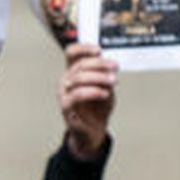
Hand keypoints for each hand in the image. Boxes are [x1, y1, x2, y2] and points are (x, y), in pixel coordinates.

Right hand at [58, 43, 115, 160]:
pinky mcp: (66, 106)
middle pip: (79, 64)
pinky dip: (93, 91)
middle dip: (100, 64)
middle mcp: (66, 80)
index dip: (83, 48)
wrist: (94, 131)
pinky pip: (77, 95)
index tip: (98, 50)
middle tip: (114, 67)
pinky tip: (104, 93)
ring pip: (78, 78)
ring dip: (99, 77)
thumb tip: (109, 65)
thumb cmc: (97, 109)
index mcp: (74, 72)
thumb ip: (105, 75)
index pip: (71, 53)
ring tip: (112, 81)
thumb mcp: (106, 87)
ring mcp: (64, 93)